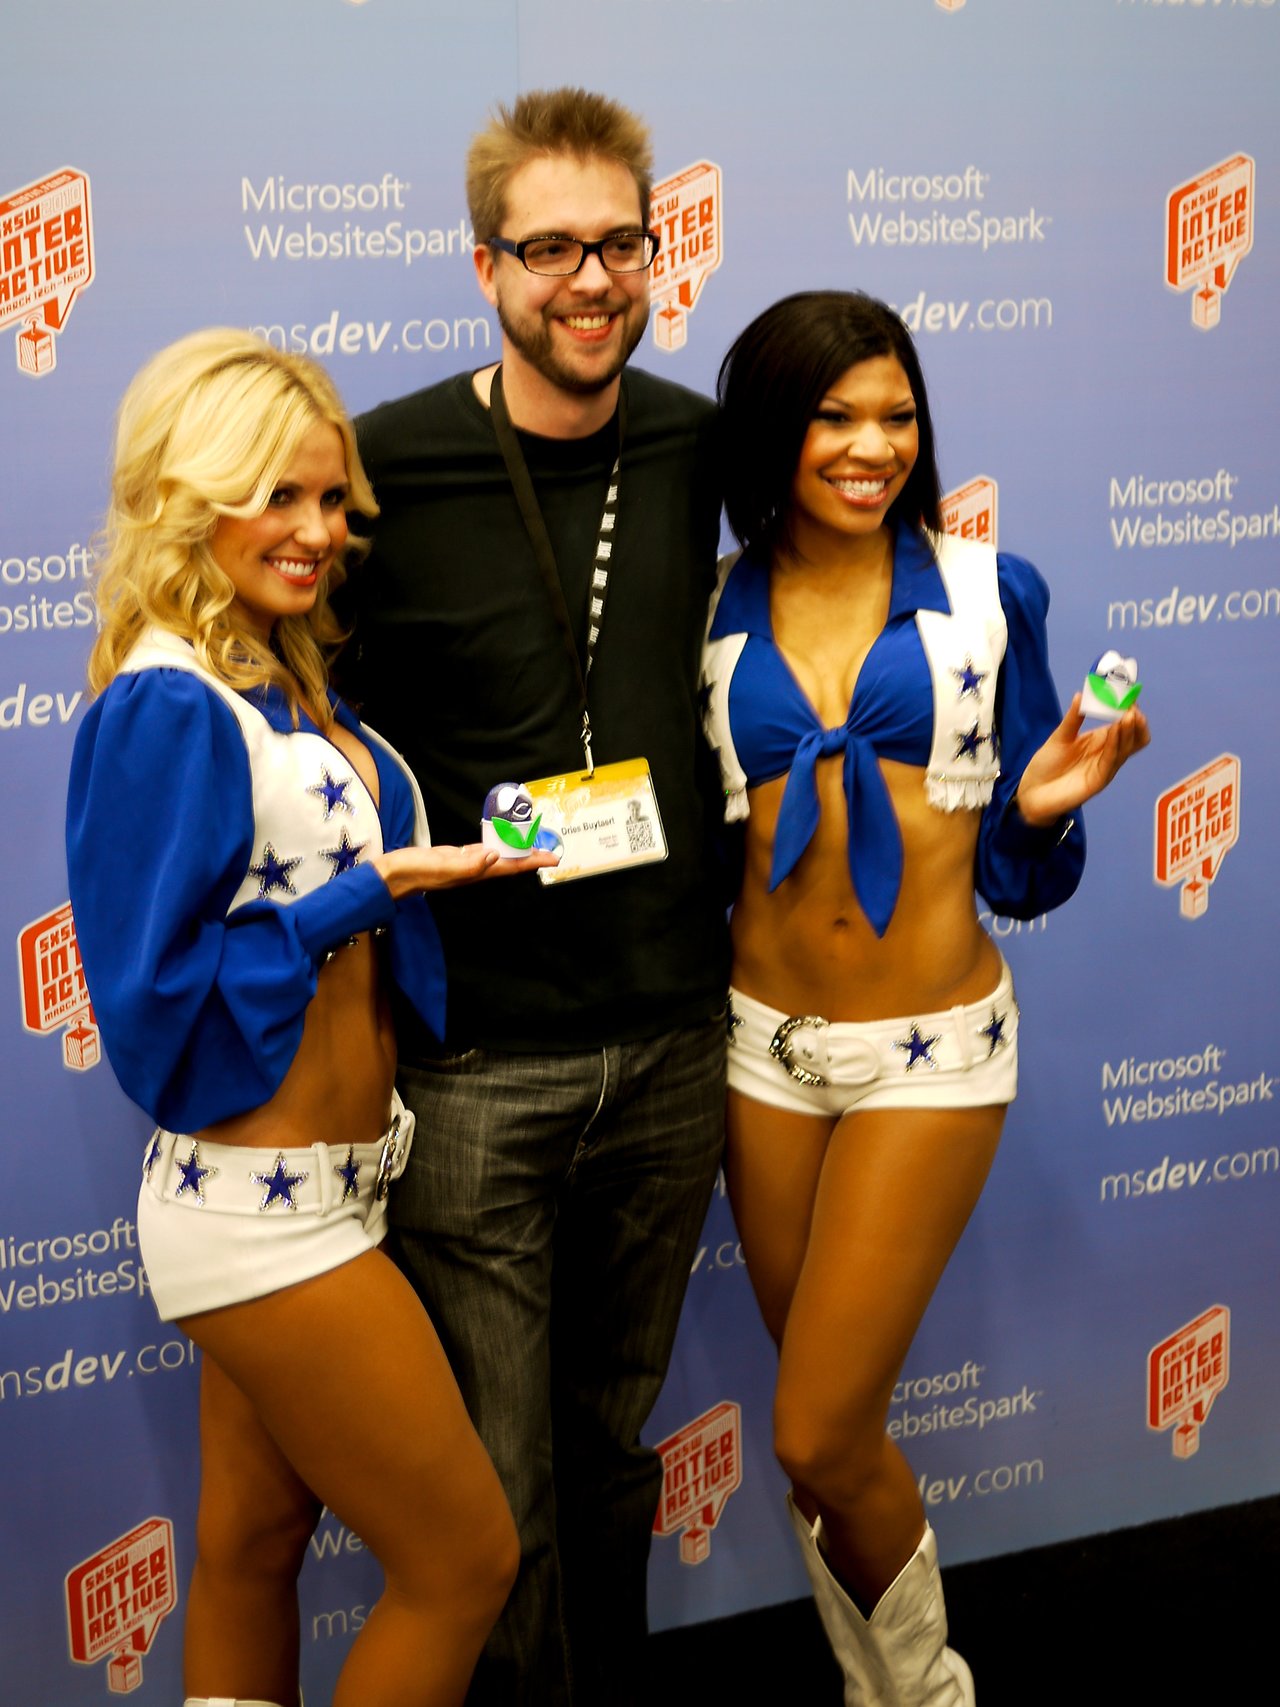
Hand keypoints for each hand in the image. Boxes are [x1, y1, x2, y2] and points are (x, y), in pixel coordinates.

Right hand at [372, 843, 559, 897]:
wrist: (392, 875)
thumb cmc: (415, 871)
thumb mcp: (442, 865)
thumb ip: (468, 863)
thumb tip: (495, 855)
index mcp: (475, 872)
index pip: (511, 866)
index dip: (532, 862)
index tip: (553, 858)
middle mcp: (474, 869)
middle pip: (509, 862)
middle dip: (529, 856)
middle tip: (548, 849)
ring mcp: (464, 863)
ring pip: (497, 857)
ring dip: (514, 851)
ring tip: (529, 843)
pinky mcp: (454, 856)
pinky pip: (481, 850)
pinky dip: (494, 844)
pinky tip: (496, 841)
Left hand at [1015, 694, 1149, 828]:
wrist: (1033, 791)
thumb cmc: (1047, 764)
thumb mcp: (1061, 736)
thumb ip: (1073, 718)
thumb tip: (1081, 694)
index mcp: (1102, 740)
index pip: (1124, 723)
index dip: (1128, 709)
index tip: (1128, 692)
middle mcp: (1108, 752)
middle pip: (1135, 737)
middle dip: (1136, 721)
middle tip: (1132, 706)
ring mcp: (1106, 767)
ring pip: (1127, 747)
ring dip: (1129, 730)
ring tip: (1129, 714)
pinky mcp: (1099, 780)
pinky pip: (1112, 760)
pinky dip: (1116, 744)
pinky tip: (1115, 729)